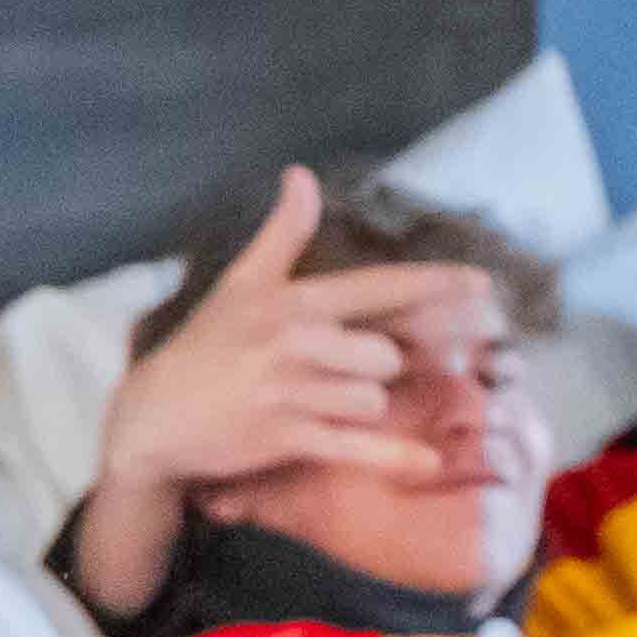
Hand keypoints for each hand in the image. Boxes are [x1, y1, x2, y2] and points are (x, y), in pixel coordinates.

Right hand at [64, 167, 506, 611]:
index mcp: (292, 302)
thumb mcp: (240, 284)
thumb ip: (282, 233)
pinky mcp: (287, 437)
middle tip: (350, 373)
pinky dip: (393, 456)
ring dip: (364, 407)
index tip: (481, 283)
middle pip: (384, 354)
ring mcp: (292, 392)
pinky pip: (356, 445)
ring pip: (372, 399)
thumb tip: (301, 174)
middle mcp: (296, 343)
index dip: (434, 284)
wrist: (154, 417)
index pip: (377, 287)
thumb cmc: (204, 348)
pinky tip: (428, 461)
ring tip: (326, 405)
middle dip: (379, 367)